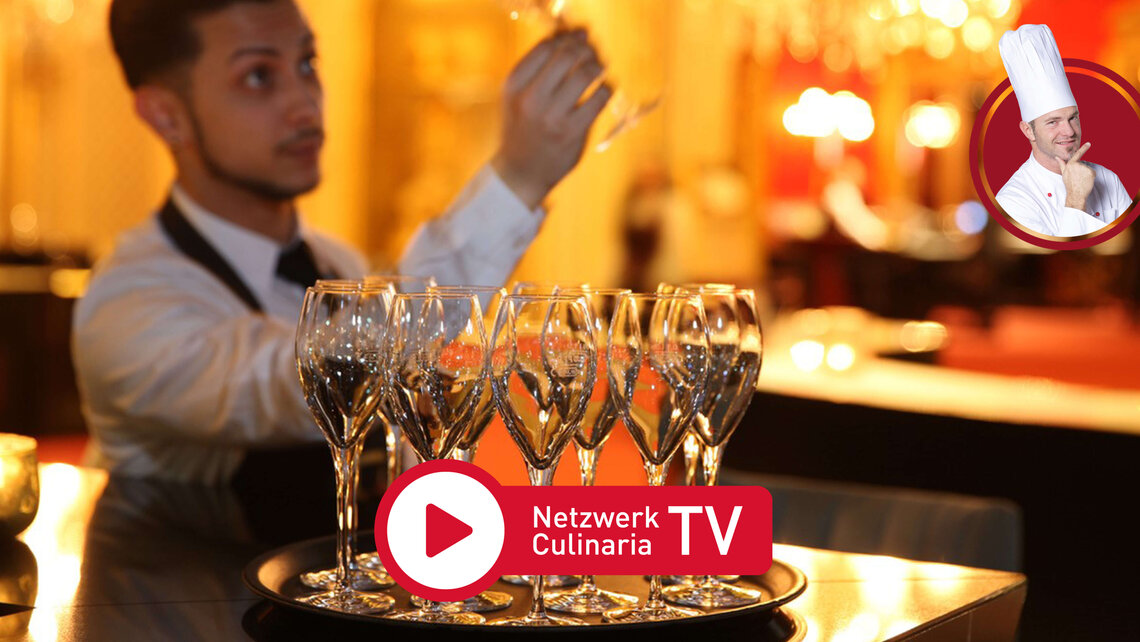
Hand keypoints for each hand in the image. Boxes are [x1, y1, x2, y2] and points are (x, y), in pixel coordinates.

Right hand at [491, 29, 612, 209]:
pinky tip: (604, 90)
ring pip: (585, 74)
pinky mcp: (573, 132)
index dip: (567, 37)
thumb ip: (538, 68)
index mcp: (514, 85)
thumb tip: (570, 35)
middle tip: (592, 51)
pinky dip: (606, 89)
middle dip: (585, 47)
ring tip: (600, 67)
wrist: (521, 171)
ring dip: (598, 65)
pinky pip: (598, 99)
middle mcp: (531, 99)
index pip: (546, 47)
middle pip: (567, 56)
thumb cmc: (523, 127)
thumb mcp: (519, 95)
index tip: (578, 37)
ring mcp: (552, 117)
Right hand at [1057, 142, 1094, 211]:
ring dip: (1086, 174)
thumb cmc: (1069, 184)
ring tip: (1082, 180)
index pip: (1078, 154)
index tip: (1089, 143)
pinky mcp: (1091, 172)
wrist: (1076, 194)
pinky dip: (1091, 177)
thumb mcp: (1064, 173)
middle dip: (1082, 171)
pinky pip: (1093, 173)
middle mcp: (1078, 165)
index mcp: (1071, 164)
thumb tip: (1057, 157)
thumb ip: (1062, 164)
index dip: (1084, 148)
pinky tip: (1086, 181)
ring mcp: (1085, 168)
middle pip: (1083, 165)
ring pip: (1088, 169)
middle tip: (1078, 179)